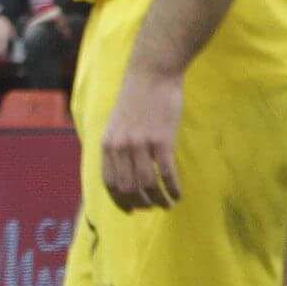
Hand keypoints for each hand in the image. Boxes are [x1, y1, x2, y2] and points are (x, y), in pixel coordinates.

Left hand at [96, 65, 182, 209]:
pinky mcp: (162, 140)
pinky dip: (173, 189)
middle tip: (153, 208)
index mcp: (108, 144)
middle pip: (129, 188)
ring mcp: (141, 144)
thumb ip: (117, 147)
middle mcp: (121, 147)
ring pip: (148, 185)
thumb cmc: (137, 98)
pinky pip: (166, 174)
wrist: (153, 74)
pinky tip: (178, 194)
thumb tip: (122, 172)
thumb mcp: (117, 124)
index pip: (110, 183)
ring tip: (168, 204)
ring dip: (159, 200)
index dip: (120, 201)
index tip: (131, 211)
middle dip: (141, 204)